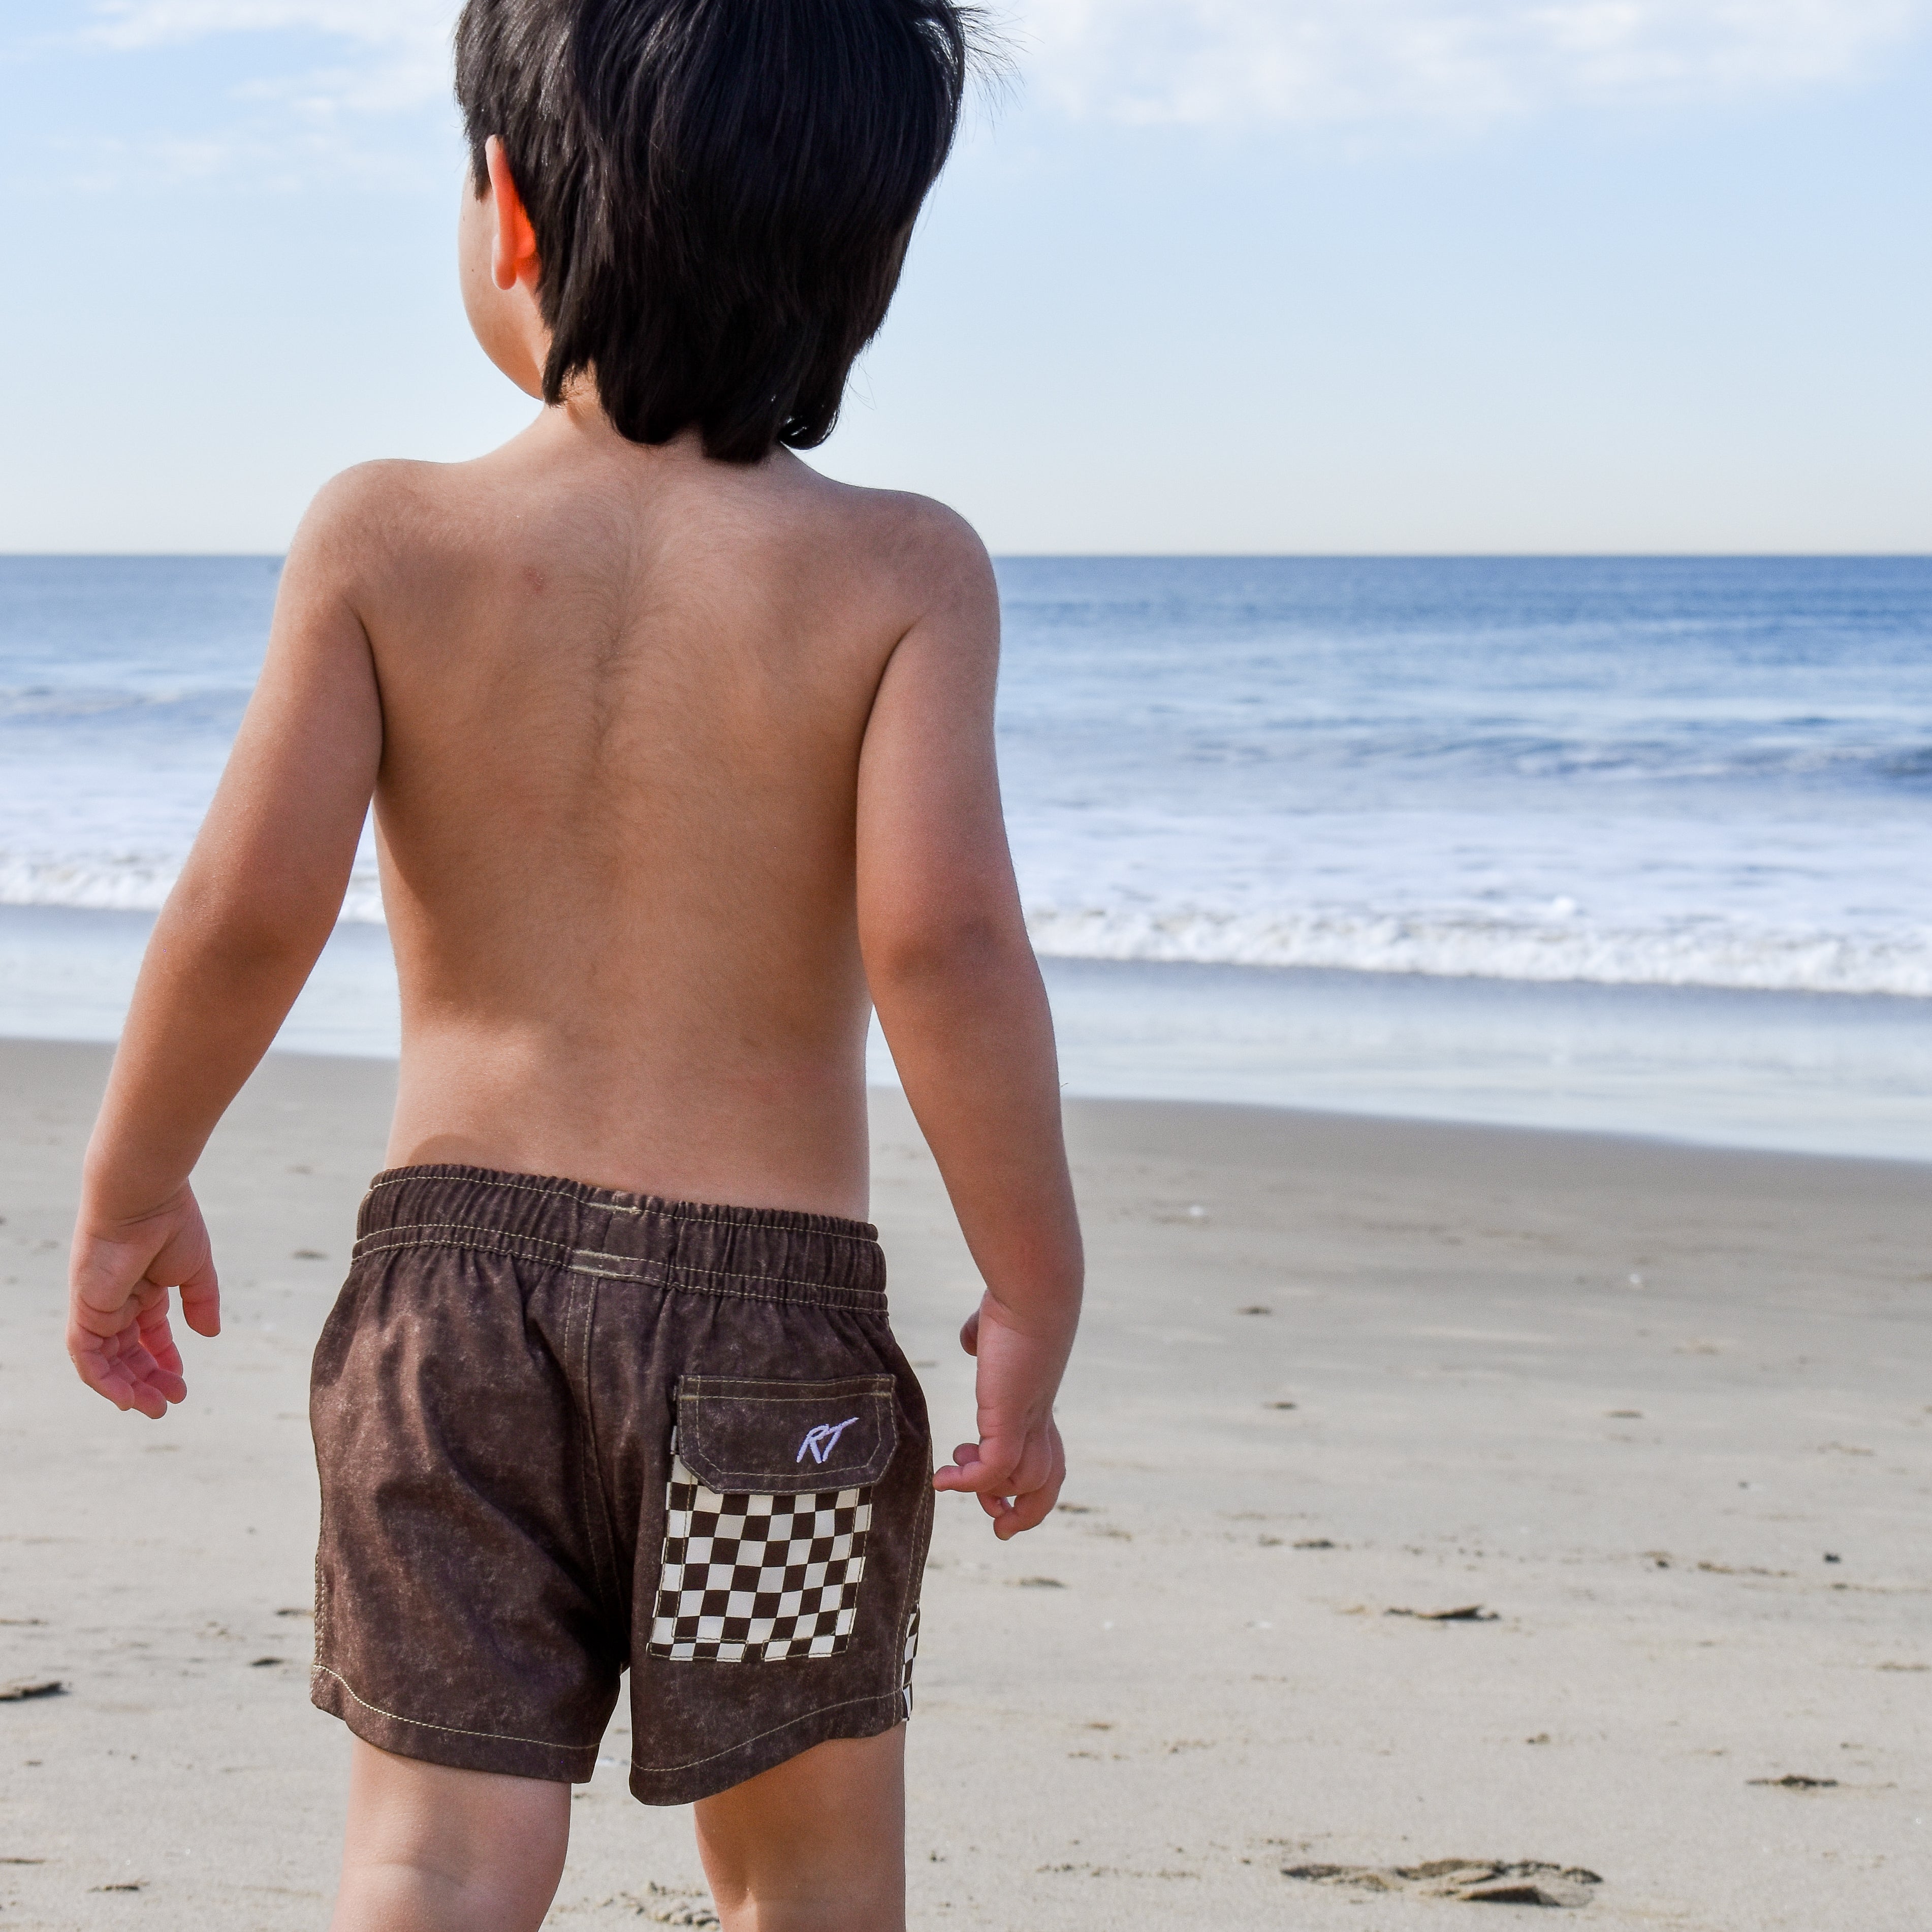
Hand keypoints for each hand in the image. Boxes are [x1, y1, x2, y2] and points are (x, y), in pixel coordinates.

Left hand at [67, 1186, 219, 1418]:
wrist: (143, 1200)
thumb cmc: (170, 1225)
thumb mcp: (196, 1270)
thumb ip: (201, 1303)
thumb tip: (210, 1334)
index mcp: (143, 1289)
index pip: (149, 1334)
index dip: (165, 1359)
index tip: (182, 1382)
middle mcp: (117, 1302)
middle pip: (127, 1353)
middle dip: (149, 1380)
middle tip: (172, 1401)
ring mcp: (98, 1308)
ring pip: (106, 1362)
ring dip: (128, 1388)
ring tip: (155, 1407)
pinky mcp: (85, 1312)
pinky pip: (87, 1358)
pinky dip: (104, 1381)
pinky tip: (126, 1398)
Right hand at [931, 1298, 1069, 1538]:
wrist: (1032, 1294)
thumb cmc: (1013, 1301)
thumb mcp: (990, 1326)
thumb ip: (981, 1336)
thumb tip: (970, 1339)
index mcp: (1037, 1400)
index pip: (1046, 1455)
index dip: (1029, 1481)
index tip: (999, 1495)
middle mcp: (1039, 1416)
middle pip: (1046, 1480)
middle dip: (1025, 1510)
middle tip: (998, 1525)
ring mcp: (1029, 1421)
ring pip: (1022, 1480)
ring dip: (987, 1491)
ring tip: (952, 1475)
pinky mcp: (1011, 1420)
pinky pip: (993, 1469)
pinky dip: (968, 1481)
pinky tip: (942, 1478)